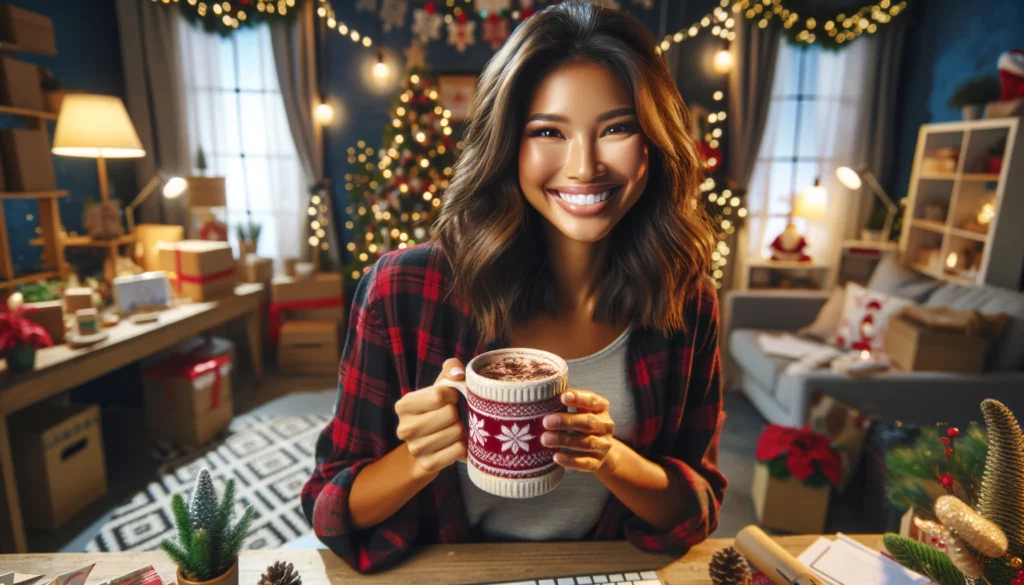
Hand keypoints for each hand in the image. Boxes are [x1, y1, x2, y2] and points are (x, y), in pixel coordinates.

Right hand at [394, 358, 467, 478]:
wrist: (429, 445)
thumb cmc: (438, 409)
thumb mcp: (441, 386)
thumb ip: (450, 369)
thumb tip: (458, 374)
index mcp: (404, 405)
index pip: (439, 395)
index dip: (453, 395)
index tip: (451, 399)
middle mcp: (404, 428)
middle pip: (449, 414)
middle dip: (457, 414)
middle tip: (452, 417)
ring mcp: (415, 449)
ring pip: (456, 433)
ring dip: (461, 430)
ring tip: (453, 429)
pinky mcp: (428, 464)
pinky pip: (459, 450)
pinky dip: (464, 446)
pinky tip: (456, 443)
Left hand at [540, 389, 617, 472]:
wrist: (598, 449)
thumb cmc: (581, 422)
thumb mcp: (579, 410)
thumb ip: (567, 402)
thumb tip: (544, 395)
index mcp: (601, 408)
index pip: (593, 401)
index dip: (579, 398)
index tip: (563, 396)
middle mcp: (606, 426)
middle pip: (588, 422)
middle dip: (566, 421)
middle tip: (546, 421)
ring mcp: (603, 445)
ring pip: (586, 442)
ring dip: (564, 440)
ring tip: (545, 439)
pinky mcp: (597, 462)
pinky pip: (585, 462)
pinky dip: (570, 460)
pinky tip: (556, 456)